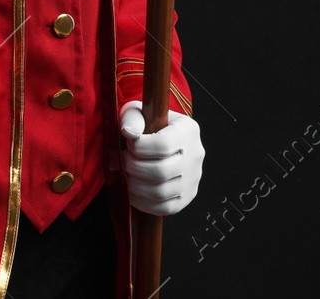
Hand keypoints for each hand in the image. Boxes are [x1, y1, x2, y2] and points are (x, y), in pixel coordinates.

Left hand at [120, 99, 203, 215]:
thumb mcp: (140, 112)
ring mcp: (193, 179)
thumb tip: (129, 132)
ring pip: (160, 192)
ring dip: (135, 186)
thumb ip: (132, 116)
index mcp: (188, 130)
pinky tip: (133, 190)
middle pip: (161, 171)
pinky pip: (163, 208)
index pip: (163, 145)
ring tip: (127, 174)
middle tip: (124, 160)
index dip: (139, 147)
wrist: (161, 143)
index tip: (129, 144)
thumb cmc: (148, 126)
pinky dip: (142, 202)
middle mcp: (195, 155)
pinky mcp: (186, 197)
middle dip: (134, 167)